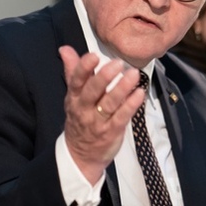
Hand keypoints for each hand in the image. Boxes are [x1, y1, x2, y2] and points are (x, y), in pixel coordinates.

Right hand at [59, 46, 143, 183]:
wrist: (80, 155)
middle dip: (104, 77)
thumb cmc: (80, 119)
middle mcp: (84, 109)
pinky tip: (139, 93)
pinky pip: (122, 117)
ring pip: (109, 103)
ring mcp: (98, 121)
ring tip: (133, 74)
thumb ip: (73, 71)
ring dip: (122, 88)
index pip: (76, 81)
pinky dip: (131, 105)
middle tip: (117, 63)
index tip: (93, 56)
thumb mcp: (73, 96)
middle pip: (92, 91)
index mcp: (74, 98)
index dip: (84, 68)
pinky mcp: (112, 131)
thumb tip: (65, 49)